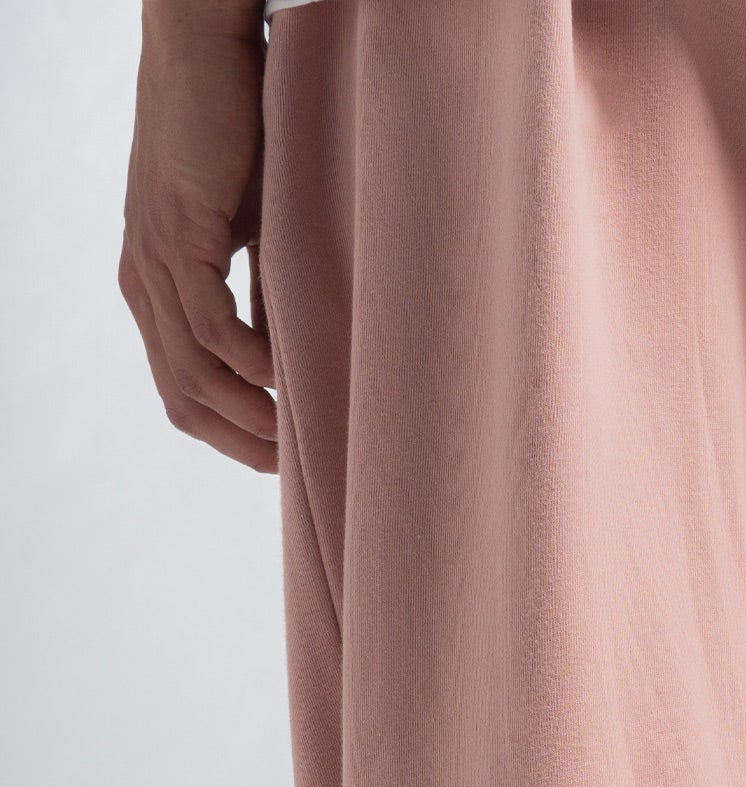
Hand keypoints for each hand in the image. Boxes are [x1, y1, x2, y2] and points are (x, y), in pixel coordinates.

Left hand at [120, 0, 275, 471]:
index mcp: (155, 287)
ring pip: (193, 369)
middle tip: (293, 466)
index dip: (226, 436)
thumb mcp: (246, 233)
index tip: (279, 459)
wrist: (203, 52)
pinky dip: (245, 361)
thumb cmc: (235, 135)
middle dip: (237, 439)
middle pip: (182, 395)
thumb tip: (287, 356)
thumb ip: (256, 293)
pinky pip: (208, 324)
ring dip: (245, 412)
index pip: (180, 390)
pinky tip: (278, 378)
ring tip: (292, 434)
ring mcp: (154, 260)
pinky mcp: (176, 236)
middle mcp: (144, 281)